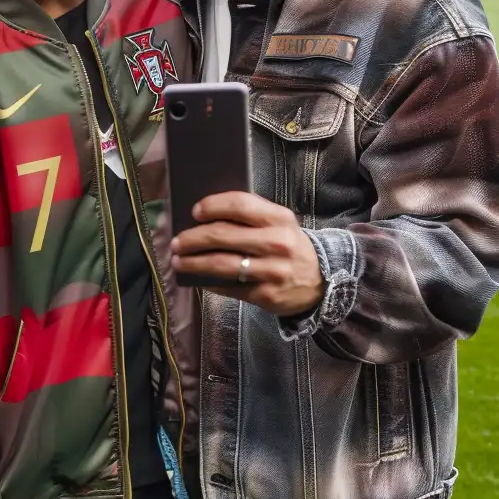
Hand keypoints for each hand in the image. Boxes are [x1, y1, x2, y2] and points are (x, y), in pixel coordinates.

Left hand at [170, 190, 324, 315]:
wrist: (321, 281)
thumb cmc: (291, 248)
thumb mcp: (281, 225)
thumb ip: (252, 219)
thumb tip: (207, 220)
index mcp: (279, 219)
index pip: (240, 204)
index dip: (213, 206)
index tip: (195, 212)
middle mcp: (276, 242)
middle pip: (223, 235)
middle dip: (192, 238)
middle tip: (176, 242)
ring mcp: (271, 270)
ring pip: (221, 264)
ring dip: (193, 262)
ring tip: (178, 261)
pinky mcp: (265, 293)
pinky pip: (228, 286)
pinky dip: (208, 282)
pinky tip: (197, 278)